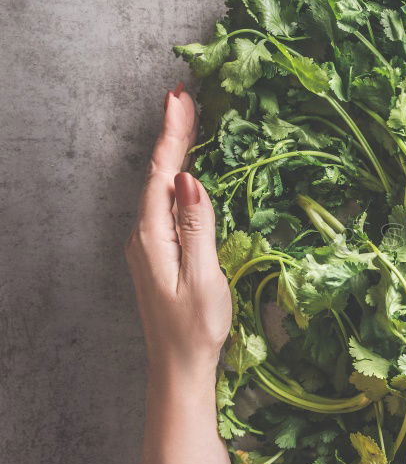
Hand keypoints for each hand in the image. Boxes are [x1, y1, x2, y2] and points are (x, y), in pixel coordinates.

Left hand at [125, 84, 230, 387]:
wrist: (179, 365)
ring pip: (160, 187)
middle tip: (184, 98)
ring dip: (173, 152)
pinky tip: (186, 171)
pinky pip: (165, 204)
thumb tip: (190, 179)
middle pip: (157, 174)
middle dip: (172, 134)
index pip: (162, 174)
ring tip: (187, 122)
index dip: (173, 135)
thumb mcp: (203, 275)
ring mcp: (149, 244)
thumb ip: (196, 226)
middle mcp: (144, 235)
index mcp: (153, 237)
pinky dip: (175, 178)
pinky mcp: (159, 252)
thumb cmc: (196, 327)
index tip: (181, 100)